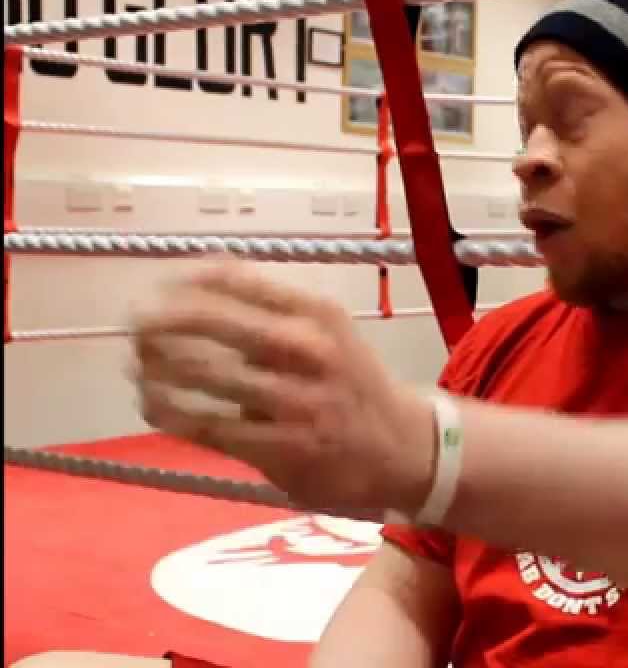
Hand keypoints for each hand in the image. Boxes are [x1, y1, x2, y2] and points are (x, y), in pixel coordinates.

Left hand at [129, 260, 437, 520]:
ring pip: (203, 375)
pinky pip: (208, 426)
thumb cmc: (351, 383)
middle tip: (134, 324)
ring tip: (137, 367)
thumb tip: (199, 271)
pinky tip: (154, 406)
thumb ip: (271, 306)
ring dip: (157, 369)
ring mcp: (295, 400)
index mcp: (318, 314)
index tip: (158, 287)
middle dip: (161, 321)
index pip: (236, 280)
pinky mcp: (281, 446)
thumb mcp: (327, 331)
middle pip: (212, 322)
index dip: (185, 281)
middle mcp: (308, 350)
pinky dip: (171, 413)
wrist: (401, 448)